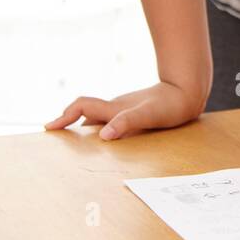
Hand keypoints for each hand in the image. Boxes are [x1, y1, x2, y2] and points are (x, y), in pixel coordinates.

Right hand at [45, 81, 202, 139]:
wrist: (190, 91)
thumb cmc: (172, 104)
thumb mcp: (149, 115)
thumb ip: (127, 122)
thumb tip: (103, 135)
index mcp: (115, 108)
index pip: (82, 106)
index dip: (64, 116)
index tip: (49, 128)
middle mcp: (116, 108)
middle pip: (85, 114)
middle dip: (69, 124)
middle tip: (56, 141)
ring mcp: (125, 110)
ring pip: (98, 119)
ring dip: (84, 130)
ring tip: (74, 149)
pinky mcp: (135, 114)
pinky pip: (111, 122)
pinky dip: (101, 131)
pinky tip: (105, 143)